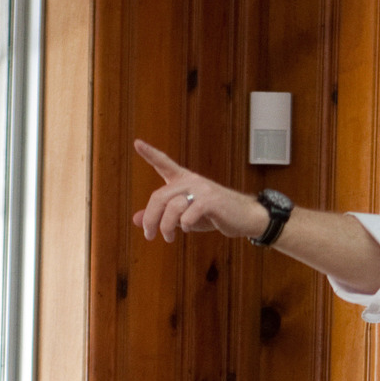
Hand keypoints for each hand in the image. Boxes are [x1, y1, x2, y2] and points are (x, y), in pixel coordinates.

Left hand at [131, 140, 265, 242]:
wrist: (244, 217)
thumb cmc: (213, 215)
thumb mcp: (183, 216)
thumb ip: (161, 215)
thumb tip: (136, 220)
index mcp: (184, 180)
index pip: (164, 163)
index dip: (150, 154)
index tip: (137, 143)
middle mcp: (191, 180)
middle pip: (159, 196)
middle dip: (151, 218)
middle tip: (149, 235)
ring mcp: (202, 189)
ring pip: (172, 207)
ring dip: (166, 226)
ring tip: (168, 237)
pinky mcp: (211, 200)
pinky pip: (188, 214)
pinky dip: (185, 224)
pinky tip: (187, 228)